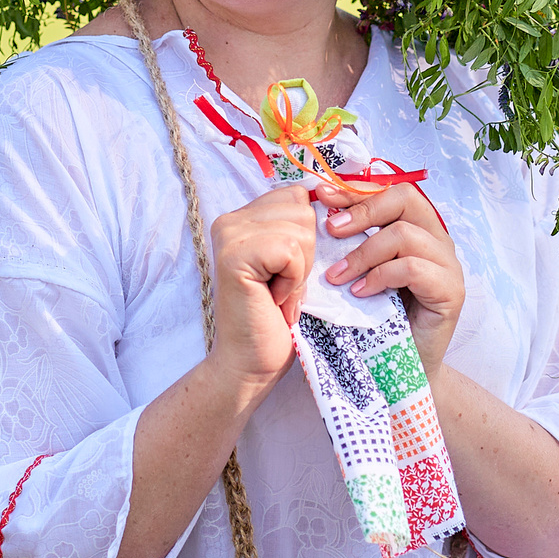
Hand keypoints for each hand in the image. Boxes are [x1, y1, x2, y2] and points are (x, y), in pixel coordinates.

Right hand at [204, 184, 316, 402]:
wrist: (252, 362)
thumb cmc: (277, 318)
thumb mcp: (294, 262)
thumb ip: (299, 228)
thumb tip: (329, 195)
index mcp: (243, 217)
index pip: (297, 195)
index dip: (307, 237)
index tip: (286, 271)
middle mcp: (230, 219)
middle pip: (303, 210)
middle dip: (306, 254)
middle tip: (281, 286)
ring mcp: (229, 235)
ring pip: (301, 229)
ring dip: (299, 269)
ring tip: (277, 292)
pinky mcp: (235, 255)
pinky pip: (291, 250)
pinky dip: (293, 280)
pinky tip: (273, 298)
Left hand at [321, 182, 462, 371]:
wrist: (402, 371)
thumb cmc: (378, 322)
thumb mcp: (360, 274)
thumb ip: (350, 246)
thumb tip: (316, 215)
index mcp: (418, 229)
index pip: (390, 192)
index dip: (355, 191)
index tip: (320, 196)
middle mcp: (437, 241)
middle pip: (405, 198)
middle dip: (362, 210)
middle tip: (330, 230)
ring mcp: (448, 265)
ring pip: (404, 234)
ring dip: (363, 253)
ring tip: (336, 277)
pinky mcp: (451, 291)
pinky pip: (412, 268)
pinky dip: (380, 277)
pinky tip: (360, 293)